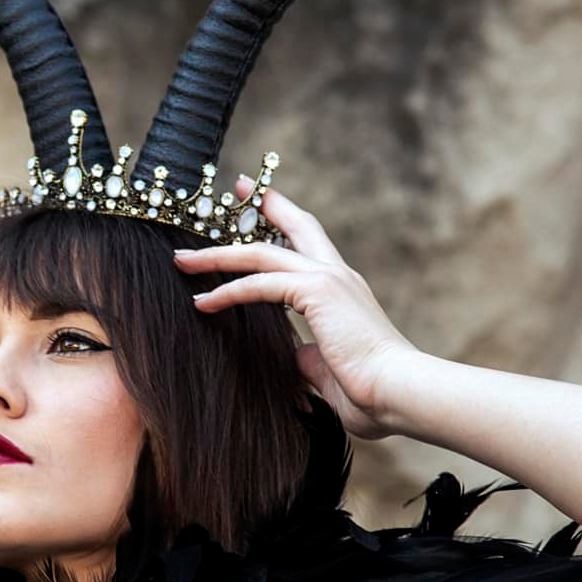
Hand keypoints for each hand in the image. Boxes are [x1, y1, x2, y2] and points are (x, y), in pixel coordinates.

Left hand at [174, 178, 423, 440]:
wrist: (399, 393)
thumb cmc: (373, 393)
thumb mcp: (329, 370)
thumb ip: (309, 356)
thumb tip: (295, 354)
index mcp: (343, 290)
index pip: (312, 244)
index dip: (286, 219)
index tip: (262, 202)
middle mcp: (338, 275)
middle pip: (294, 226)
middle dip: (261, 205)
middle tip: (237, 188)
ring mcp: (328, 279)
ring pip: (262, 254)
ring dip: (218, 255)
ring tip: (182, 261)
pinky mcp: (317, 292)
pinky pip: (260, 284)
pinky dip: (228, 291)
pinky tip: (203, 301)